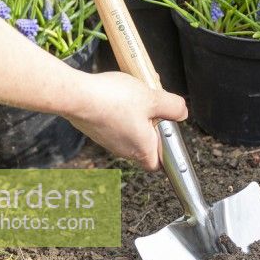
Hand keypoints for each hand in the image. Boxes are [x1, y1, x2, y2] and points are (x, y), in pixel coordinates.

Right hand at [66, 71, 187, 170]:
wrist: (77, 96)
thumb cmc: (114, 100)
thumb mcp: (152, 98)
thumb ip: (172, 106)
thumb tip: (181, 112)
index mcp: (143, 149)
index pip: (160, 162)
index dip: (168, 149)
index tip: (170, 131)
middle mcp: (125, 151)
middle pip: (145, 144)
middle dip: (151, 126)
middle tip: (153, 106)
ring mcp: (108, 141)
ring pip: (129, 132)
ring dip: (135, 116)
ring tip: (134, 96)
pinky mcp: (96, 130)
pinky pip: (113, 124)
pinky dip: (118, 111)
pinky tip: (116, 96)